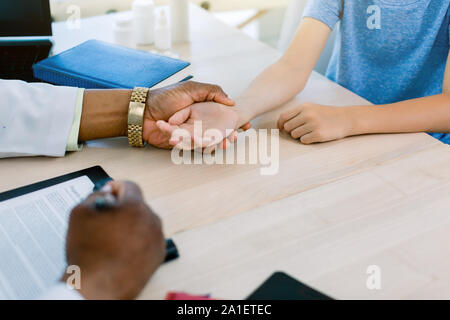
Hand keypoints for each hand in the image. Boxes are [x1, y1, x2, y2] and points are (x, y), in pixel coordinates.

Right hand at [63, 181, 164, 299]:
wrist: (96, 287)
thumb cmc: (88, 254)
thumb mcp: (80, 213)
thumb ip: (95, 196)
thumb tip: (106, 193)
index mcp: (135, 207)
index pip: (130, 187)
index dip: (116, 187)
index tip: (109, 193)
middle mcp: (151, 220)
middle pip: (138, 205)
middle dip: (123, 208)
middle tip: (106, 218)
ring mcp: (157, 239)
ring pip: (144, 223)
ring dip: (131, 225)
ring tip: (111, 239)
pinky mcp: (158, 255)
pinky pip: (148, 240)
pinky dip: (137, 241)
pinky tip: (121, 250)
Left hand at [143, 81, 235, 148]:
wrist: (142, 113)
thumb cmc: (164, 98)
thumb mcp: (190, 89)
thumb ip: (211, 92)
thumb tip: (230, 101)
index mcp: (199, 107)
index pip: (219, 114)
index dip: (232, 120)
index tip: (244, 125)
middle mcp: (195, 120)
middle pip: (215, 129)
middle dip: (228, 134)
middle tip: (237, 136)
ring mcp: (188, 132)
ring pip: (207, 139)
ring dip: (218, 142)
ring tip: (228, 143)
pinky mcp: (181, 142)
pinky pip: (195, 147)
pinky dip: (204, 148)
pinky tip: (214, 147)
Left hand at [277, 103, 352, 143]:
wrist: (345, 119)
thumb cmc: (325, 114)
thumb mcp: (311, 108)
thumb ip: (296, 114)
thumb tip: (280, 125)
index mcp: (304, 107)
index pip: (284, 116)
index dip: (280, 124)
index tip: (280, 128)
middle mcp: (307, 115)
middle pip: (288, 127)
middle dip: (291, 131)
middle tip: (301, 130)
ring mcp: (313, 125)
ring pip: (294, 135)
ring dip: (299, 136)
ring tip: (309, 132)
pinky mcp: (318, 134)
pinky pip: (303, 141)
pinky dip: (306, 140)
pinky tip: (314, 136)